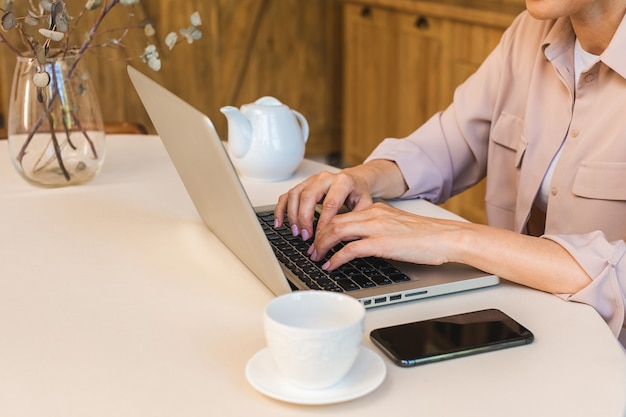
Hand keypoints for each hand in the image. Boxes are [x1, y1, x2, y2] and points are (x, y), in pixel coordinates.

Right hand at [274, 160, 406, 240]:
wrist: (355, 180)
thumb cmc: (358, 193)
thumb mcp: (365, 205)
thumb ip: (356, 218)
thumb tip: (344, 237)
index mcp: (343, 181)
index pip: (330, 203)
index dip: (323, 222)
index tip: (320, 238)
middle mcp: (325, 178)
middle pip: (308, 196)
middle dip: (304, 219)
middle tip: (306, 236)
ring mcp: (311, 180)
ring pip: (295, 194)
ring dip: (292, 215)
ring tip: (296, 232)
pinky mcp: (303, 185)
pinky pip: (287, 195)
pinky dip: (281, 209)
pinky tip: (279, 222)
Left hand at [310, 202, 464, 269]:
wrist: (446, 237)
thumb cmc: (427, 237)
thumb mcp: (397, 228)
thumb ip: (378, 231)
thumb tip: (362, 246)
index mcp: (376, 210)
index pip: (341, 214)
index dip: (324, 227)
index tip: (317, 238)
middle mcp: (373, 214)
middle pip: (333, 221)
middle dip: (317, 236)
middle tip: (311, 249)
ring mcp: (376, 227)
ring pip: (336, 231)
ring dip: (321, 246)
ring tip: (316, 258)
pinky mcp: (381, 243)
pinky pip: (350, 249)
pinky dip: (335, 258)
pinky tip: (330, 265)